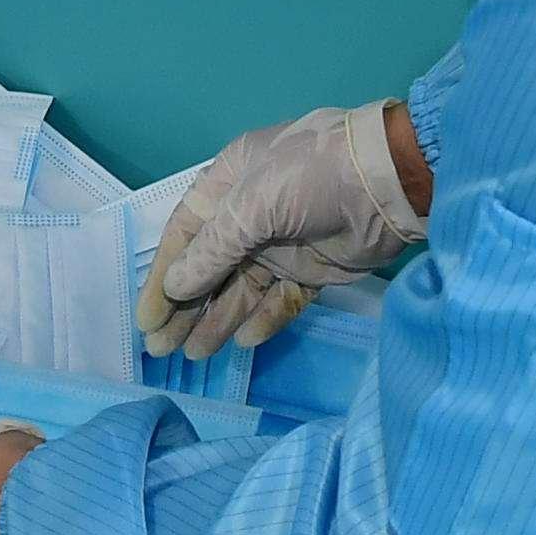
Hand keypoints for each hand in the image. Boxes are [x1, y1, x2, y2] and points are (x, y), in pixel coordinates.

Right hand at [140, 98, 425, 360]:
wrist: (389, 183)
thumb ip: (212, 251)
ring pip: (241, 289)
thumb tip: (175, 287)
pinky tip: (244, 342)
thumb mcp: (253, 206)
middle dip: (186, 308)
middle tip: (161, 349)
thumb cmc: (312, 179)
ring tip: (195, 355)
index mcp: (229, 184)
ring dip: (218, 320)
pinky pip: (280, 300)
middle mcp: (251, 215)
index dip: (163, 278)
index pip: (185, 236)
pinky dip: (263, 319)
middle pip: (209, 269)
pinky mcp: (313, 271)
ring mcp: (283, 245)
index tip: (147, 320)